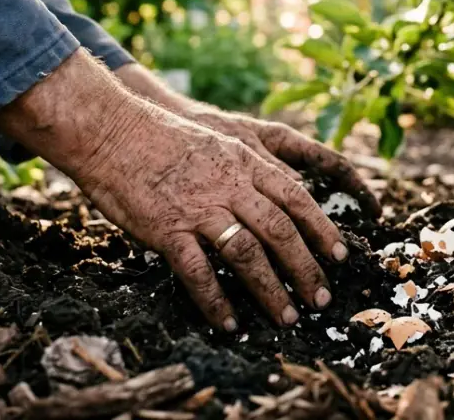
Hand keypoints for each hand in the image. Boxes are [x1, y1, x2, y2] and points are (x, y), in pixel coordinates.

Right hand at [0, 51, 347, 330]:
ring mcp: (200, 207)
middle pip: (281, 231)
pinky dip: (216, 302)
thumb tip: (278, 193)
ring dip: (270, 290)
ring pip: (248, 254)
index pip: (298, 198)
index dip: (323, 229)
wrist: (112, 128)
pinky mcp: (168, 228)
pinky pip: (199, 273)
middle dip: (306, 269)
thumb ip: (250, 164)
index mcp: (246, 161)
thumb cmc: (164, 133)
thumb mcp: (221, 138)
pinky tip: (229, 323)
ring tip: (286, 317)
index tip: (341, 256)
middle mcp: (231, 184)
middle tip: (321, 299)